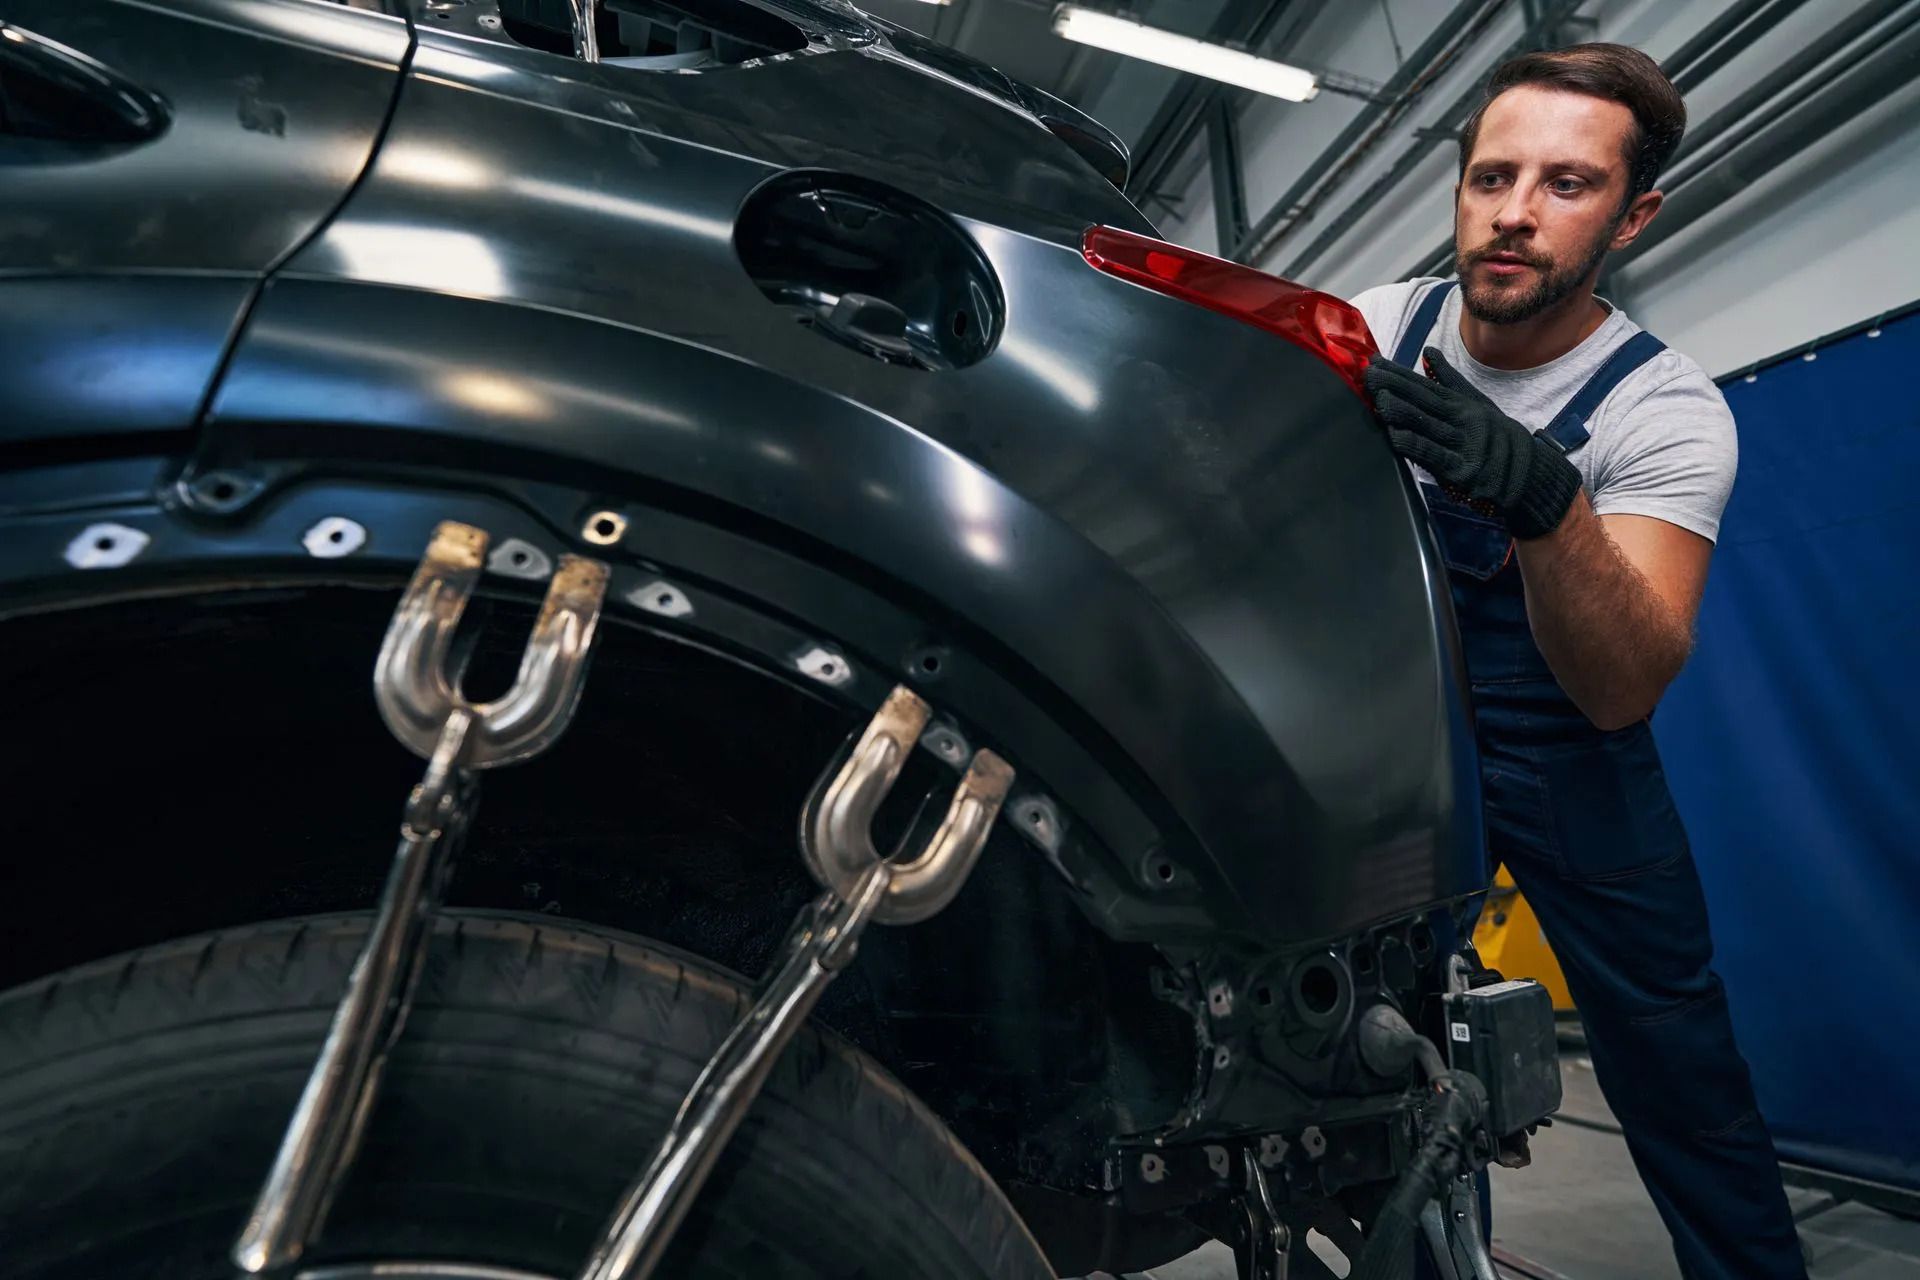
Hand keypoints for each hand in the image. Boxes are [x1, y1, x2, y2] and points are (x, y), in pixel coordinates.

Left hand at [1363, 346, 1581, 539]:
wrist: (1528, 475)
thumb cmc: (1496, 438)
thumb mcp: (1476, 403)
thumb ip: (1448, 380)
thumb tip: (1428, 352)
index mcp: (1463, 404)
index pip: (1426, 386)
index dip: (1399, 374)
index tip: (1375, 361)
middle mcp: (1463, 421)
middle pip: (1424, 401)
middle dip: (1394, 386)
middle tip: (1369, 373)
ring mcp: (1463, 445)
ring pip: (1428, 425)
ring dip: (1401, 411)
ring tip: (1378, 397)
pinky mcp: (1462, 472)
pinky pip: (1435, 456)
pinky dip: (1415, 445)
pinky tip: (1395, 435)